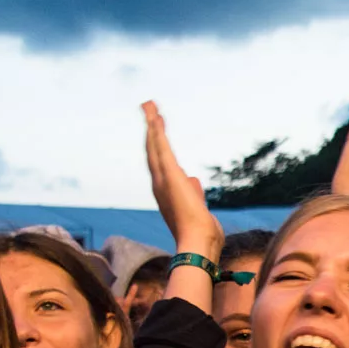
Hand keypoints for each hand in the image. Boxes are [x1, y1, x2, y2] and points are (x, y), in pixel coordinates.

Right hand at [142, 102, 223, 261]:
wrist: (197, 243)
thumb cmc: (200, 232)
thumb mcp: (198, 206)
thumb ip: (194, 192)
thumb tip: (193, 180)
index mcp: (167, 190)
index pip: (160, 162)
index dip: (156, 144)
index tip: (157, 129)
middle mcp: (160, 183)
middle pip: (153, 149)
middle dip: (151, 128)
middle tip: (148, 108)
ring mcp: (163, 178)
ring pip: (154, 145)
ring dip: (152, 123)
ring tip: (149, 104)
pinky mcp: (170, 174)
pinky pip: (161, 147)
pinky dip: (157, 130)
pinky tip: (155, 115)